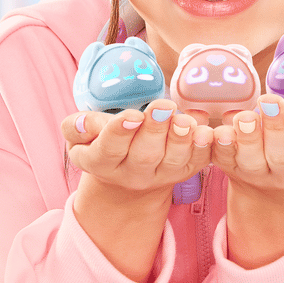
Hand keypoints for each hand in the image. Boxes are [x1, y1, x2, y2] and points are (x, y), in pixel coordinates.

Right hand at [61, 99, 213, 195]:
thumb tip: (83, 121)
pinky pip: (197, 162)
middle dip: (156, 129)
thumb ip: (77, 127)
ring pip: (173, 161)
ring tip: (186, 120)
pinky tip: (206, 131)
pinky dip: (204, 148)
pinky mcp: (184, 171)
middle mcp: (132, 173)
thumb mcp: (80, 136)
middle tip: (164, 106)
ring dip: (182, 139)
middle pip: (145, 155)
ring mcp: (161, 175)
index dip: (120, 132)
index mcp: (102, 162)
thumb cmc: (101, 142)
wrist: (126, 172)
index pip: (109, 149)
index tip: (132, 115)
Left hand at [211, 94, 283, 195]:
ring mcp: (259, 174)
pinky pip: (224, 160)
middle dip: (276, 128)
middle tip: (270, 101)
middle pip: (282, 157)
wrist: (281, 172)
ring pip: (252, 161)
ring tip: (245, 117)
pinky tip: (219, 131)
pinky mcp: (233, 168)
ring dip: (248, 138)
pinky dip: (220, 146)